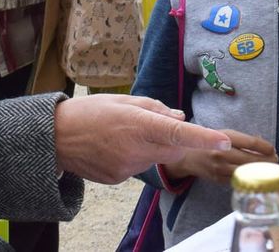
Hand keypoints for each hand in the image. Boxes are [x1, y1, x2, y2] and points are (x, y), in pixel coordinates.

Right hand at [52, 95, 232, 183]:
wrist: (55, 138)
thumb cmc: (89, 112)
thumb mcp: (123, 100)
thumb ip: (156, 108)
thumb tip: (181, 118)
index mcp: (138, 124)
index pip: (179, 133)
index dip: (203, 138)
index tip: (223, 140)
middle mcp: (135, 149)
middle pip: (174, 148)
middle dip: (176, 137)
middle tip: (154, 123)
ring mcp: (128, 168)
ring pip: (156, 157)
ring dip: (152, 146)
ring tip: (123, 134)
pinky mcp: (119, 179)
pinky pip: (139, 166)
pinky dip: (136, 156)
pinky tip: (114, 147)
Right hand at [162, 128, 278, 184]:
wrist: (186, 155)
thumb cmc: (208, 141)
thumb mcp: (224, 133)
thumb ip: (243, 139)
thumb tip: (263, 145)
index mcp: (224, 138)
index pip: (251, 143)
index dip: (265, 147)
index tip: (273, 149)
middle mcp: (222, 153)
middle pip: (251, 160)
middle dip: (267, 161)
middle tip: (276, 160)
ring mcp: (220, 169)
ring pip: (247, 173)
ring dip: (261, 172)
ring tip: (270, 170)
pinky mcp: (219, 180)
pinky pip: (239, 181)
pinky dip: (250, 179)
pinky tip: (257, 177)